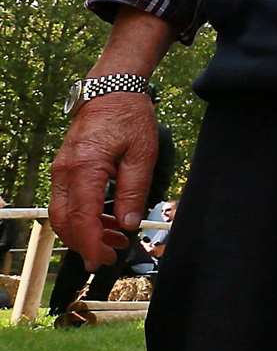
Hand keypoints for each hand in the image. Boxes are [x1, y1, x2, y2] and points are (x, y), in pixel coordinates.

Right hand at [49, 93, 155, 270]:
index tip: (103, 260)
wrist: (112, 89)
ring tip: (116, 239)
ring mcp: (61, 170)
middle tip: (112, 256)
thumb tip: (129, 224)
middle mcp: (65, 172)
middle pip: (65, 221)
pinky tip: (108, 220)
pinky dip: (83, 216)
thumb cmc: (129, 117)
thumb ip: (134, 191)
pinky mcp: (65, 168)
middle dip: (86, 243)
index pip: (81, 218)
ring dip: (85, 231)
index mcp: (84, 169)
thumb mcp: (142, 154)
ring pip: (63, 213)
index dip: (91, 244)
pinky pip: (67, 200)